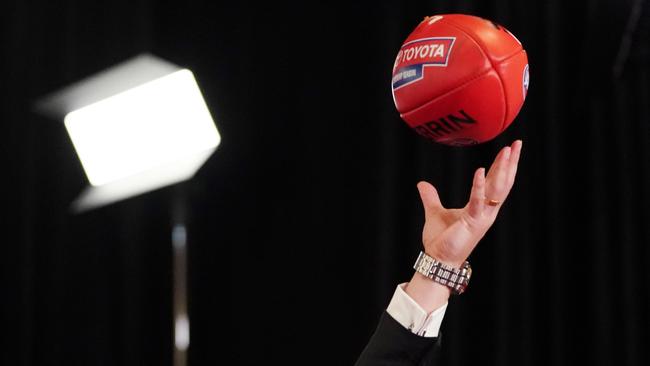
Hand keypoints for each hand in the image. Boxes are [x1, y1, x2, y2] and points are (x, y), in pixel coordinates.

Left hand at [405, 140, 521, 310]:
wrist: (438, 259)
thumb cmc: (441, 239)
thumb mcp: (435, 212)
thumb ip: (431, 197)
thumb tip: (422, 184)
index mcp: (481, 207)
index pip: (495, 182)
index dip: (503, 166)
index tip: (510, 149)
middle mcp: (486, 210)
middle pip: (503, 182)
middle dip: (511, 163)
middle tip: (518, 143)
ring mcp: (482, 216)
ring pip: (497, 189)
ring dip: (503, 169)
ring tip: (508, 151)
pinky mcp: (473, 222)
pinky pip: (477, 201)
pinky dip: (478, 186)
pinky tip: (480, 170)